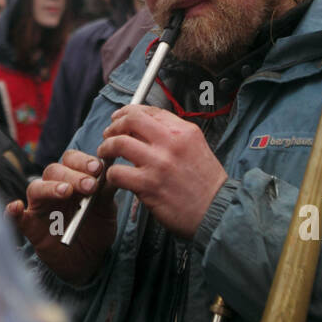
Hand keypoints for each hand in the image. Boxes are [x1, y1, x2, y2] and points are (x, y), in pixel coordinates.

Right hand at [5, 149, 117, 284]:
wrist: (89, 260)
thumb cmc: (95, 229)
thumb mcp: (107, 209)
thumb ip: (106, 191)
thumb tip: (113, 172)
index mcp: (72, 178)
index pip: (72, 160)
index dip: (83, 161)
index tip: (98, 168)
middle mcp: (53, 187)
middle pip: (54, 171)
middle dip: (73, 175)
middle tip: (89, 186)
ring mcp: (40, 207)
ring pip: (36, 188)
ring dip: (49, 187)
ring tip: (65, 191)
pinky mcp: (30, 227)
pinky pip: (17, 218)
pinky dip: (13, 212)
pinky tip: (16, 207)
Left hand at [98, 104, 226, 237]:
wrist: (217, 211)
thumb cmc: (206, 184)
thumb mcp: (196, 148)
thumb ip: (172, 137)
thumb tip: (143, 131)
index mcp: (184, 131)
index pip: (149, 111)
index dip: (129, 112)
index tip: (120, 118)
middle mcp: (171, 142)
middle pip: (131, 119)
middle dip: (114, 125)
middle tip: (108, 134)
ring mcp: (159, 163)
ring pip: (119, 143)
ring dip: (106, 148)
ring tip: (105, 154)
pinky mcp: (149, 185)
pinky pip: (117, 172)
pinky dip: (111, 174)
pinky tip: (114, 177)